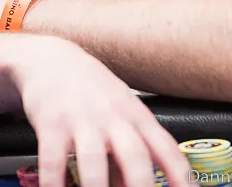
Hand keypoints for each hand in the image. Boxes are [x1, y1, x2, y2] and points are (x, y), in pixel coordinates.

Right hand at [12, 36, 188, 186]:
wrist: (51, 57)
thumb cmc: (90, 87)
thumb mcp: (118, 111)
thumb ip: (126, 151)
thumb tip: (132, 186)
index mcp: (135, 115)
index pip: (165, 147)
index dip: (181, 174)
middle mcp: (112, 117)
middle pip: (134, 154)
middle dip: (141, 186)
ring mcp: (81, 119)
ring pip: (93, 159)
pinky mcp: (51, 123)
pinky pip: (52, 159)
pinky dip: (54, 182)